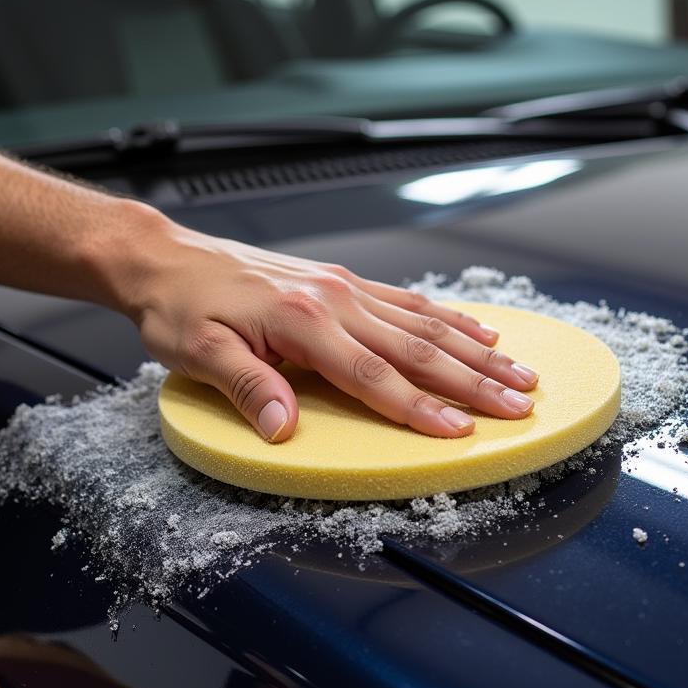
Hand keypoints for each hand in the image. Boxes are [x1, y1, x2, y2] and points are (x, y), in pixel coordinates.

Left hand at [128, 220, 536, 442]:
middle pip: (417, 347)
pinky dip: (449, 318)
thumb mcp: (197, 352)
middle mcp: (333, 299)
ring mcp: (342, 286)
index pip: (374, 375)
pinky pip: (407, 300)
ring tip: (518, 372)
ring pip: (424, 322)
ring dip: (475, 351)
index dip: (420, 407)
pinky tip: (478, 331)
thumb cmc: (180, 306)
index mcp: (302, 321)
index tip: (462, 430)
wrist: (168, 257)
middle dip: (473, 381)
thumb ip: (247, 387)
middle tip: (519, 405)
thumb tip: (284, 429)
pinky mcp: (341, 281)